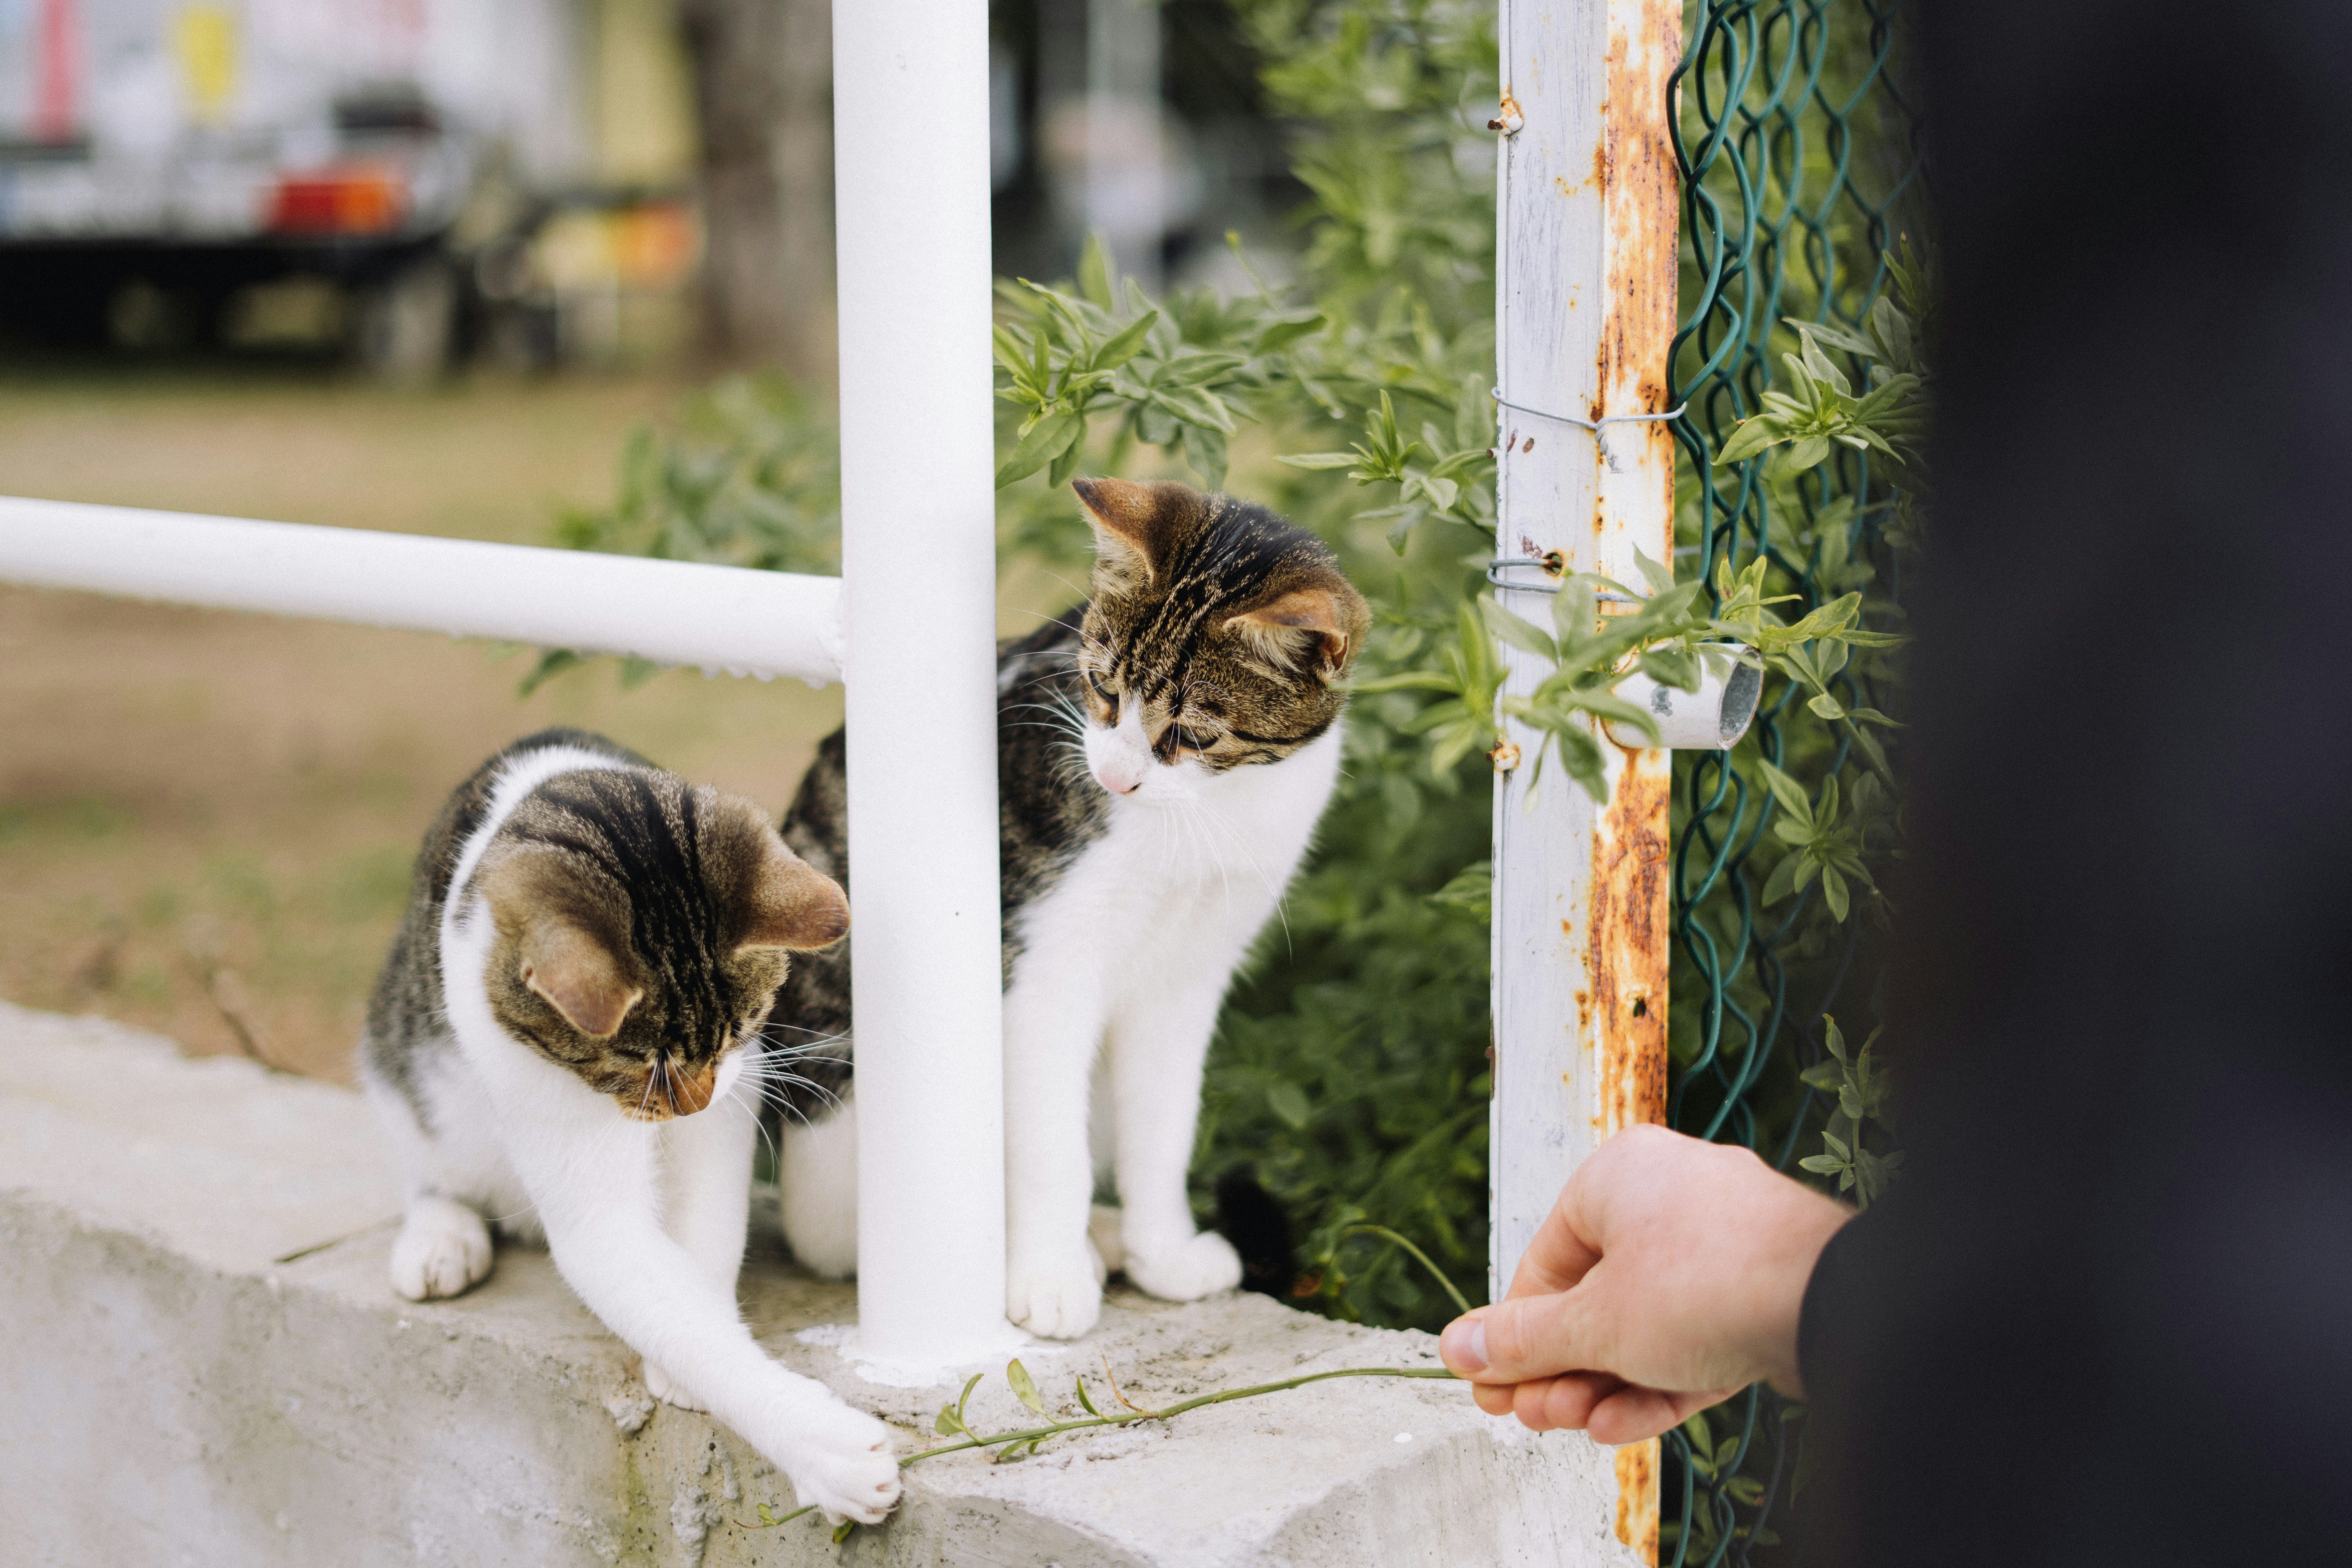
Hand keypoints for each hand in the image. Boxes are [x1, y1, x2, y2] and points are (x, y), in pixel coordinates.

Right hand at [1439, 1123, 1849, 1442]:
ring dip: (1604, 1381)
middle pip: (1596, 1296)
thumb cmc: (1703, 1285)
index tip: (1493, 1385)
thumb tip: (1456, 1347)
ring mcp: (1725, 1244)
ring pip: (1646, 1323)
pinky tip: (1621, 1424)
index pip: (1547, 1259)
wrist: (1830, 1303)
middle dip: (1562, 1366)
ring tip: (1576, 1426)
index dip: (1516, 1331)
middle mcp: (1672, 1197)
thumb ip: (1523, 1340)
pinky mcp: (1762, 1292)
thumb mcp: (1593, 1324)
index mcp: (1620, 1176)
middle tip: (1533, 1415)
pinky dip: (1657, 1380)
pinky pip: (1695, 1336)